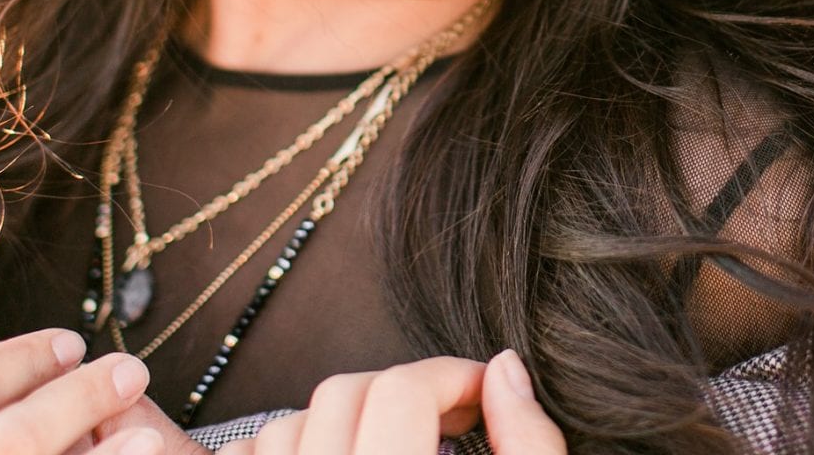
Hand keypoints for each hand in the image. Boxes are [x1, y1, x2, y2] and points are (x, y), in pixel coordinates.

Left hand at [221, 351, 564, 454]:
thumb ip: (531, 446)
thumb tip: (506, 368)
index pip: (401, 395)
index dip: (453, 377)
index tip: (485, 395)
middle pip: (342, 396)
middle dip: (402, 393)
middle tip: (450, 422)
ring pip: (282, 428)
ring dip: (338, 427)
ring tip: (390, 454)